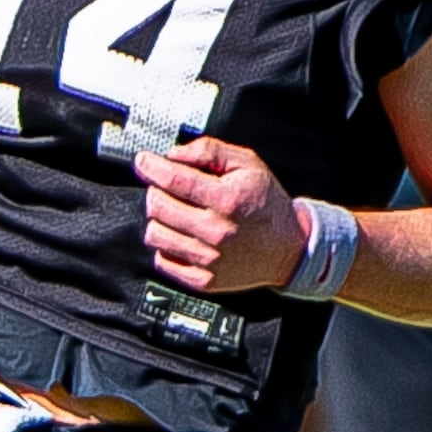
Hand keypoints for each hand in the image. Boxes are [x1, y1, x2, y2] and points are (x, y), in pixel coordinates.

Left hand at [134, 137, 302, 293]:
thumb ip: (209, 151)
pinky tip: (182, 236)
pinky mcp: (203, 280)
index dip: (151, 167)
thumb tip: (173, 155)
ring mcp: (208, 259)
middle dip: (156, 190)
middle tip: (167, 188)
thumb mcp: (247, 164)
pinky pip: (162, 261)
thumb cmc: (266, 203)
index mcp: (226, 199)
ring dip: (160, 219)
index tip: (144, 161)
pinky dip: (166, 246)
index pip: (173, 180)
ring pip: (155, 234)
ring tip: (176, 214)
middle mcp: (215, 231)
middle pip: (157, 206)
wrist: (287, 249)